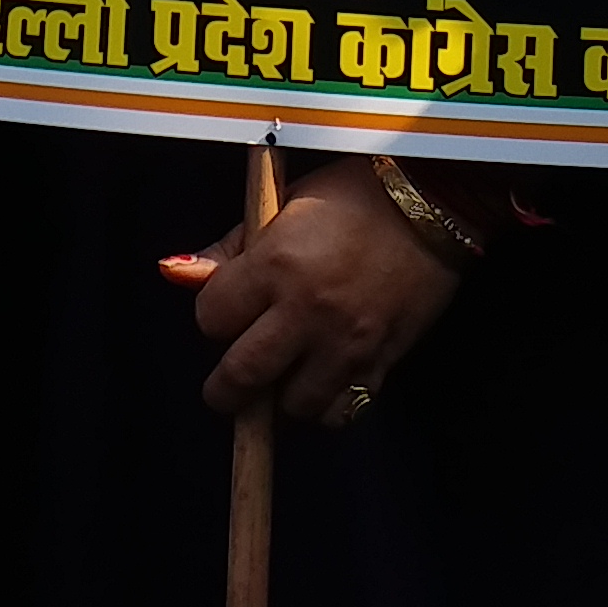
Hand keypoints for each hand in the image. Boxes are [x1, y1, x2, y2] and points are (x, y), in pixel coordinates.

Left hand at [172, 156, 463, 421]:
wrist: (434, 202)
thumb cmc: (354, 195)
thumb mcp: (283, 204)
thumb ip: (229, 248)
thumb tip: (174, 273)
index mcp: (276, 264)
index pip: (211, 319)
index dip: (213, 318)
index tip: (226, 314)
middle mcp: (306, 310)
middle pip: (241, 378)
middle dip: (225, 389)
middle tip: (229, 387)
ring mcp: (346, 341)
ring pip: (292, 406)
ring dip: (280, 398)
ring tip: (286, 377)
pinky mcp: (382, 360)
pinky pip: (342, 411)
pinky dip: (327, 407)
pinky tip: (324, 382)